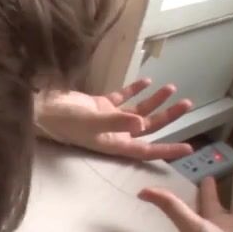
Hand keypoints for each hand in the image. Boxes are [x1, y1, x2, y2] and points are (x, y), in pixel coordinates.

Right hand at [35, 79, 193, 159]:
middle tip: (186, 103)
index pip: (147, 149)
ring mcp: (108, 118)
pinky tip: (147, 81)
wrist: (43, 109)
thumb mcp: (93, 122)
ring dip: (154, 100)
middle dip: (168, 116)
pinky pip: (122, 98)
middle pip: (148, 126)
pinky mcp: (100, 105)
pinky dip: (134, 90)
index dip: (168, 149)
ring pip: (138, 110)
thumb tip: (143, 124)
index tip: (189, 148)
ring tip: (171, 88)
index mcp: (115, 143)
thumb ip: (118, 121)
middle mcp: (115, 133)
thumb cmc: (65, 121)